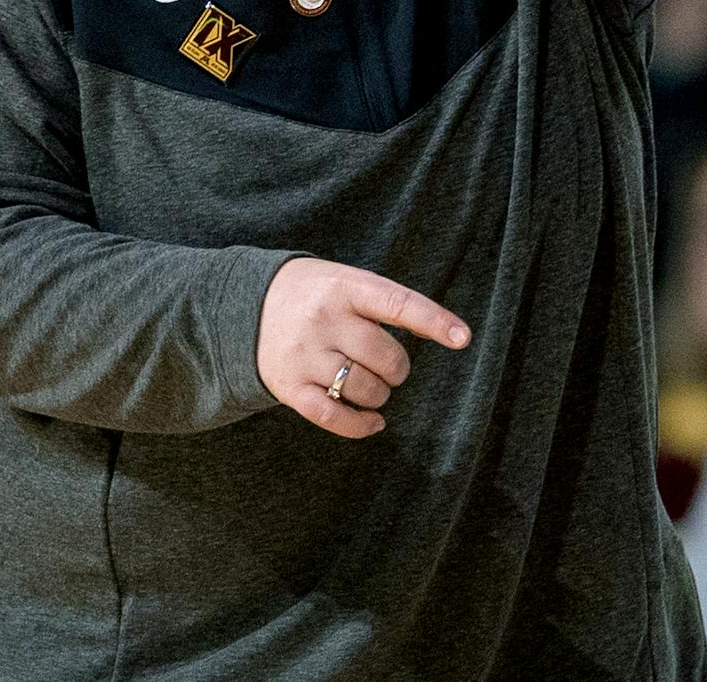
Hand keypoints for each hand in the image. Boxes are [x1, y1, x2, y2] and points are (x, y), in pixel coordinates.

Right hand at [255, 257, 469, 439]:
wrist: (243, 306)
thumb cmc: (312, 294)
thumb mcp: (343, 280)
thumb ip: (382, 302)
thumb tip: (445, 332)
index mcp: (342, 287)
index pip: (397, 303)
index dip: (433, 321)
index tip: (463, 337)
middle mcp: (323, 320)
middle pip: (385, 356)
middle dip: (398, 368)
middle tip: (389, 365)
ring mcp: (304, 356)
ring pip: (364, 389)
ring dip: (380, 395)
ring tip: (372, 384)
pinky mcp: (290, 388)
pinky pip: (334, 417)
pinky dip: (360, 425)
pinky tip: (372, 422)